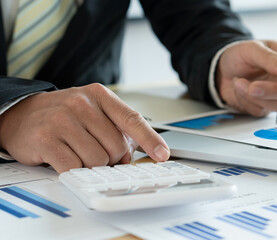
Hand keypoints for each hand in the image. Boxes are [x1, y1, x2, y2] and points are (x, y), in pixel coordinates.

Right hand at [0, 84, 169, 172]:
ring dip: (90, 164)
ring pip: (97, 160)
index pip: (132, 119)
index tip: (163, 154)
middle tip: (95, 151)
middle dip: (110, 157)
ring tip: (77, 152)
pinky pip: (74, 167)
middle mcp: (81, 104)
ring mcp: (62, 120)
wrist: (22, 115)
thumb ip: (116, 130)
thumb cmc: (63, 116)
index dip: (150, 139)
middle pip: (116, 146)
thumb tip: (134, 155)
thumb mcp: (93, 113)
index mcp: (99, 96)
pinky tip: (65, 158)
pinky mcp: (45, 139)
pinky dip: (74, 170)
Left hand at [216, 40, 276, 116]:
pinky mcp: (264, 107)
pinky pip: (259, 110)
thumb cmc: (240, 55)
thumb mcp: (251, 49)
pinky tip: (239, 88)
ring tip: (239, 82)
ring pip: (276, 105)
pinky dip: (246, 100)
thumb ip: (269, 57)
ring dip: (255, 96)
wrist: (221, 70)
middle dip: (270, 91)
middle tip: (252, 87)